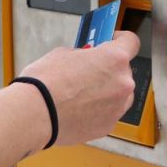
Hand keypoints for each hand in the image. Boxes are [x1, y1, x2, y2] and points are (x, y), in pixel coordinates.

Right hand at [17, 31, 139, 147]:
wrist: (35, 114)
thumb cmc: (46, 82)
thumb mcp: (64, 54)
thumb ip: (83, 55)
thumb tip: (87, 60)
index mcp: (114, 59)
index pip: (131, 42)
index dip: (121, 40)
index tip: (112, 41)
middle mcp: (123, 82)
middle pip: (124, 70)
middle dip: (109, 69)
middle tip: (90, 70)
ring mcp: (118, 107)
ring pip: (120, 94)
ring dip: (108, 91)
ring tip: (83, 93)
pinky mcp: (108, 126)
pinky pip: (109, 112)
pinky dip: (99, 110)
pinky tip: (79, 108)